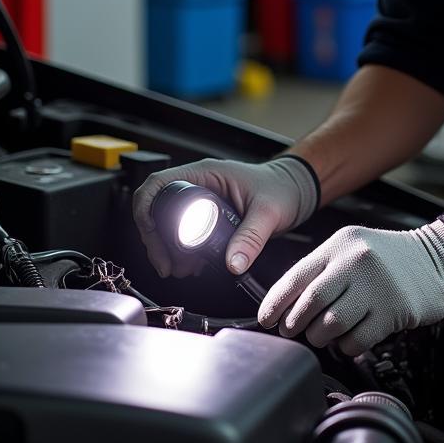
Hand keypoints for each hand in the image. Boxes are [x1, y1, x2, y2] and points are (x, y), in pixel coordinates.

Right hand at [132, 155, 319, 278]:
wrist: (296, 188)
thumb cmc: (283, 187)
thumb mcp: (269, 213)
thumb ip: (252, 238)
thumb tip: (233, 264)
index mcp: (206, 173)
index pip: (159, 184)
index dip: (146, 210)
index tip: (152, 238)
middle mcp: (200, 183)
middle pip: (158, 208)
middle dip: (156, 239)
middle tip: (167, 265)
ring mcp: (202, 198)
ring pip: (167, 222)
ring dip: (167, 248)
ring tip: (179, 269)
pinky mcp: (208, 213)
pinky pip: (182, 230)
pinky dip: (181, 249)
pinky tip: (191, 265)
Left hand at [257, 219, 443, 355]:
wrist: (438, 259)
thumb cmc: (389, 258)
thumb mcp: (353, 249)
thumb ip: (323, 270)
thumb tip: (286, 304)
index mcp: (340, 245)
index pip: (297, 276)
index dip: (276, 302)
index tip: (266, 319)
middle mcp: (356, 261)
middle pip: (310, 303)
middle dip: (295, 323)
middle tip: (293, 330)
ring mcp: (376, 286)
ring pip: (331, 324)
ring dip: (320, 337)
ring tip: (322, 335)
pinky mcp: (393, 310)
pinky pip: (356, 340)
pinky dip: (346, 346)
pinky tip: (348, 340)